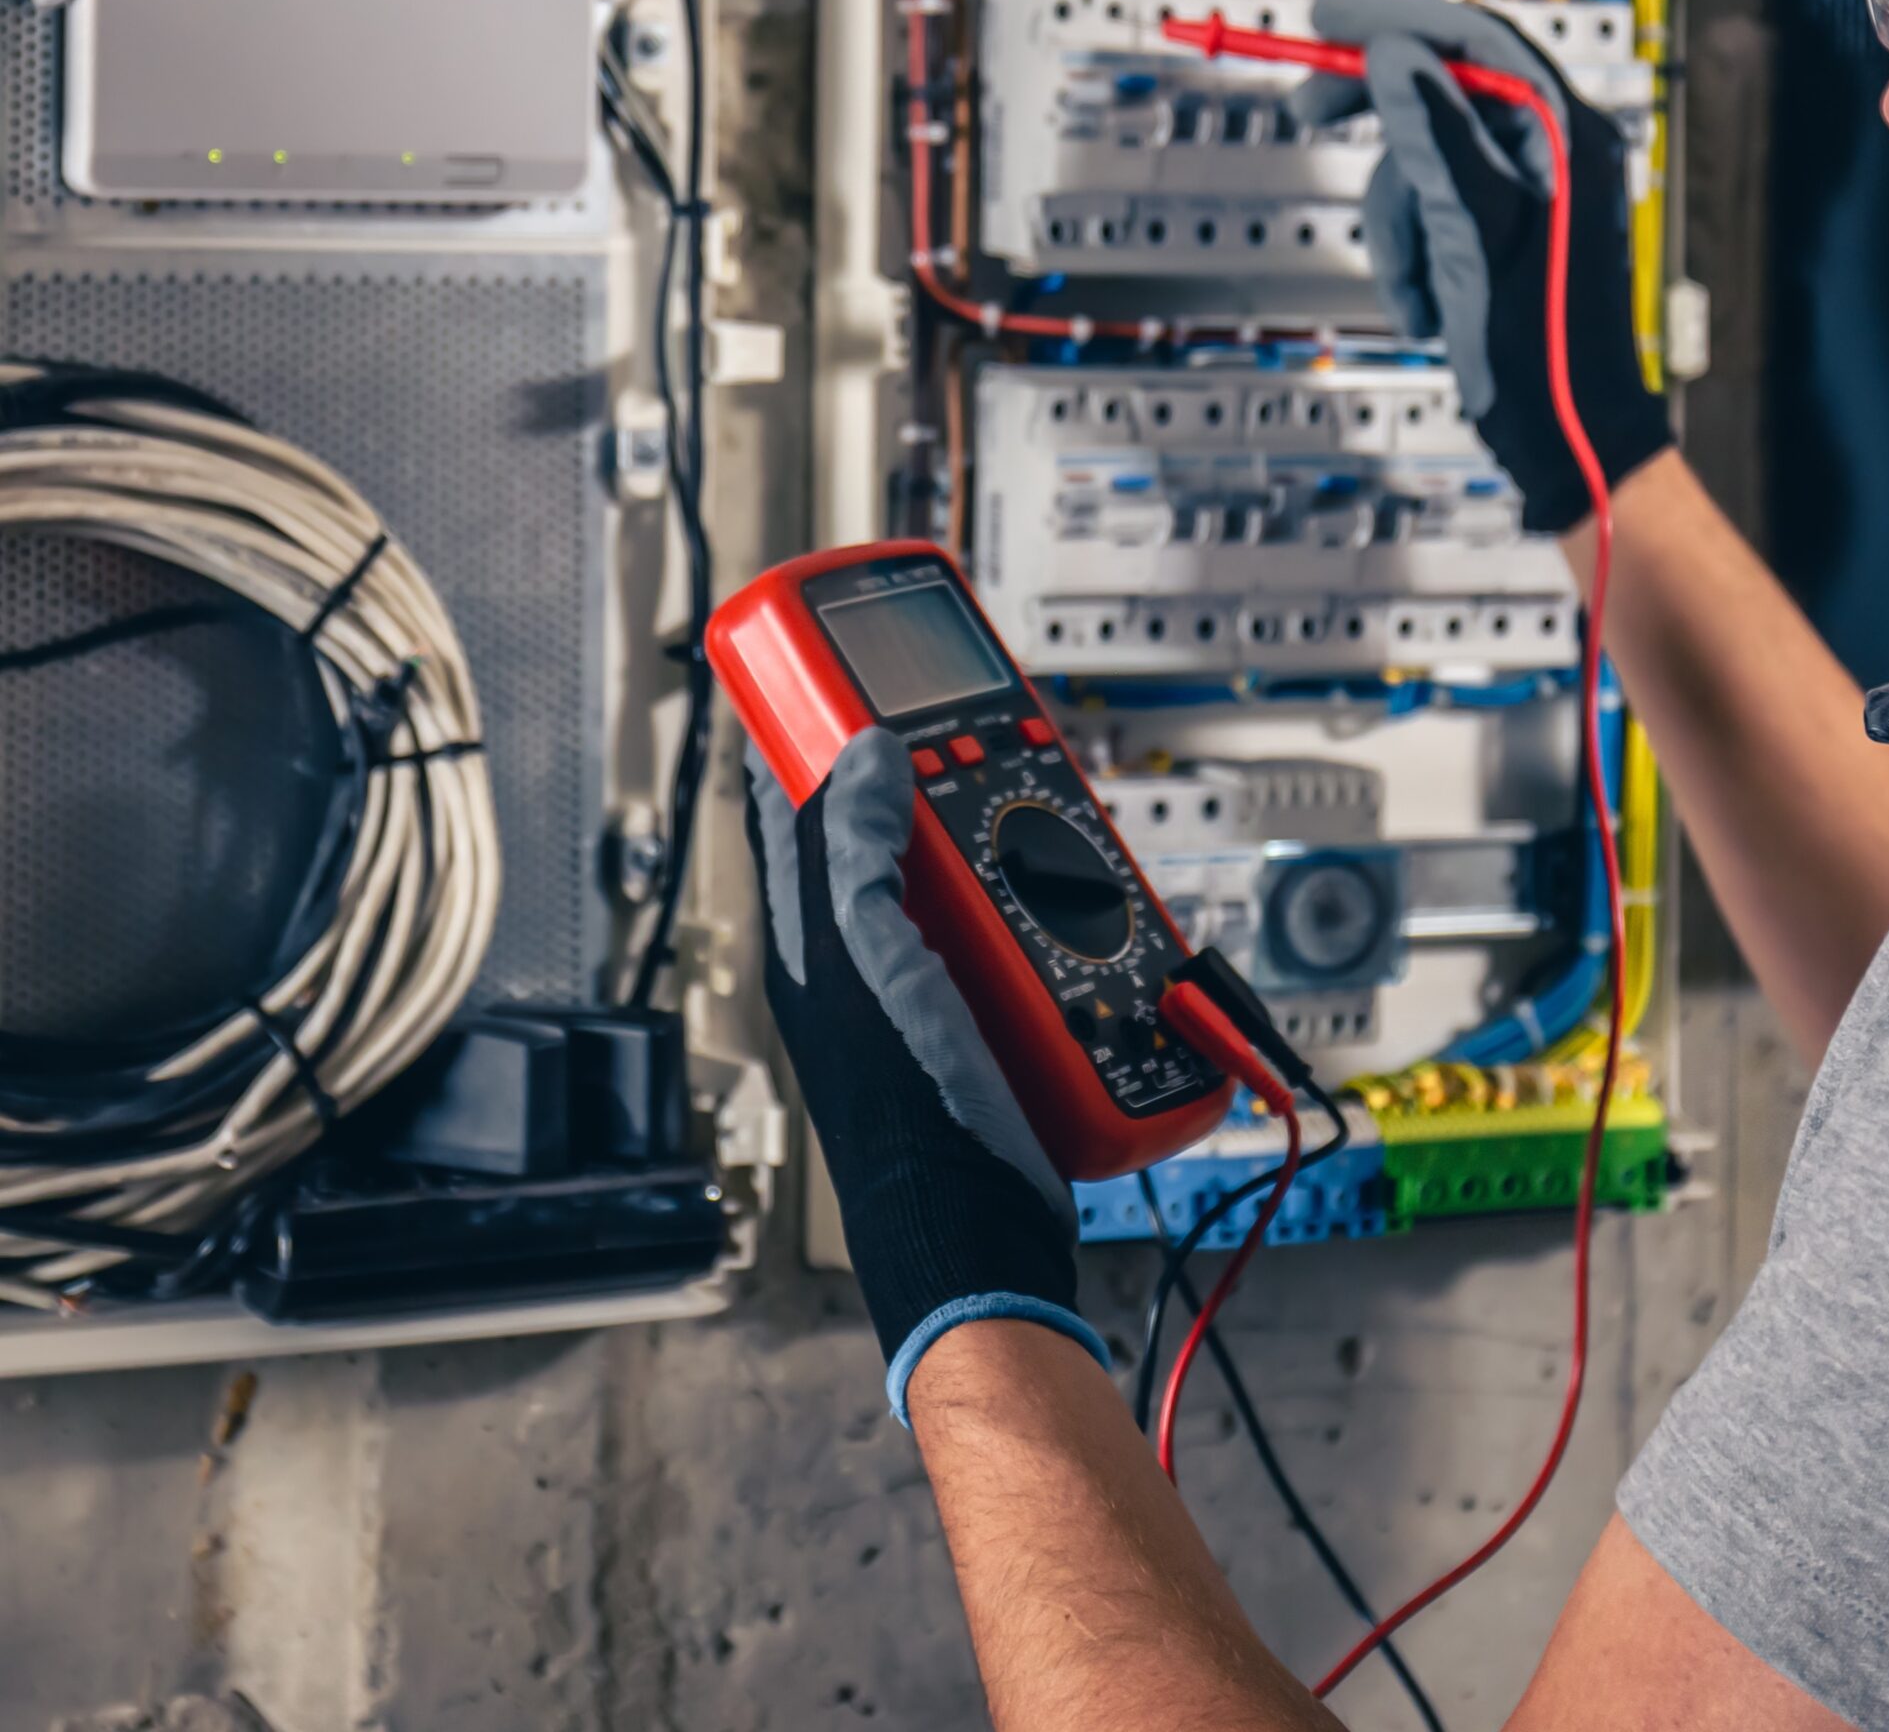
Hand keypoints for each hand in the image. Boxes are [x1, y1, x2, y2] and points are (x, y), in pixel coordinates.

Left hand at [746, 728, 1108, 1419]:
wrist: (981, 1232)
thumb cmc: (906, 1115)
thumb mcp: (869, 965)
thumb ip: (855, 856)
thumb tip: (864, 752)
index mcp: (812, 939)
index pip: (795, 808)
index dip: (813, 734)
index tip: (845, 670)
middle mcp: (865, 956)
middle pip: (897, 831)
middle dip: (938, 779)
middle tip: (980, 735)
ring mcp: (929, 984)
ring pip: (968, 874)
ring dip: (1007, 840)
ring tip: (1040, 815)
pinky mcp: (992, 1013)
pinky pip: (1020, 932)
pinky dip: (1050, 904)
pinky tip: (1081, 897)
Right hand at [1292, 0, 1671, 533]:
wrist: (1565, 434)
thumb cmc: (1544, 347)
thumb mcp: (1476, 231)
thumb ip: (1435, 135)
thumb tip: (1396, 56)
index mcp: (1566, 136)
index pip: (1476, 39)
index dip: (1397, 18)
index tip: (1327, 15)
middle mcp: (1553, 151)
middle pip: (1443, 90)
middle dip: (1378, 117)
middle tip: (1310, 107)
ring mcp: (1527, 193)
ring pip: (1422, 162)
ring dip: (1398, 224)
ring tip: (1418, 286)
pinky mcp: (1501, 233)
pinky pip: (1430, 212)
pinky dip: (1414, 255)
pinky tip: (1431, 303)